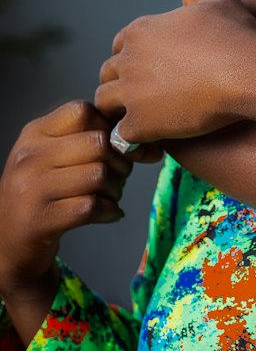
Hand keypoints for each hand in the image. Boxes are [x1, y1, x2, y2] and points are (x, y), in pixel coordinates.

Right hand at [0, 101, 131, 321]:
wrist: (9, 239)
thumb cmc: (42, 191)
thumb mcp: (52, 155)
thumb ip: (88, 139)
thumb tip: (146, 145)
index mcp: (34, 133)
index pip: (83, 112)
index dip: (109, 128)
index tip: (112, 147)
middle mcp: (29, 157)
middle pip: (98, 144)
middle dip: (120, 162)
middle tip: (118, 177)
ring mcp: (32, 189)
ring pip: (99, 175)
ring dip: (116, 189)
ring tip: (110, 195)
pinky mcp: (41, 219)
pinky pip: (92, 206)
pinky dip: (109, 211)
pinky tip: (107, 213)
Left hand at [95, 0, 255, 146]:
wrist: (250, 71)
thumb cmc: (238, 36)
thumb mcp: (219, 4)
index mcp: (141, 31)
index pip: (119, 47)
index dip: (134, 61)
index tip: (153, 74)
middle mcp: (128, 59)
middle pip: (107, 74)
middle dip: (122, 86)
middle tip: (148, 101)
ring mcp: (130, 92)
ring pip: (106, 104)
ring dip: (121, 113)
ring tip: (147, 123)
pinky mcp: (140, 122)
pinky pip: (120, 136)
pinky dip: (134, 142)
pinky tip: (155, 144)